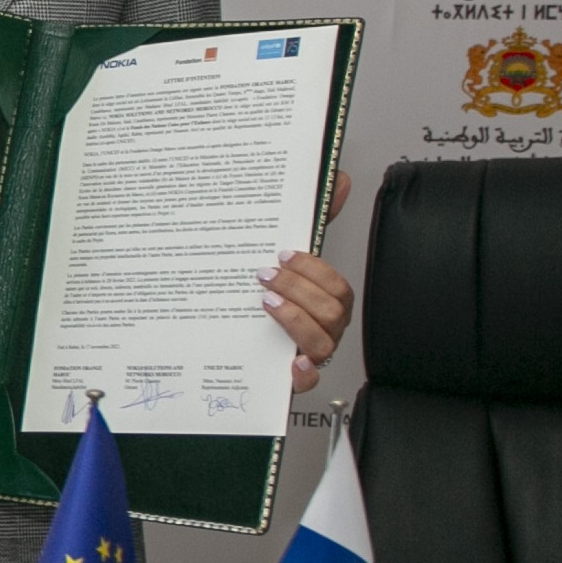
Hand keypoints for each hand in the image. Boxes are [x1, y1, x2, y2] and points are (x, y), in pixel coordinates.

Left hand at [270, 171, 356, 393]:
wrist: (224, 352)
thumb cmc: (262, 302)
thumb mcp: (282, 262)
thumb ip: (312, 222)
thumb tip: (336, 179)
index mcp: (322, 303)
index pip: (337, 287)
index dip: (313, 270)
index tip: (282, 255)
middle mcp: (321, 329)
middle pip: (334, 312)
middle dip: (300, 289)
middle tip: (264, 277)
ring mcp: (308, 355)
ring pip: (324, 343)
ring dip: (295, 320)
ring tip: (264, 303)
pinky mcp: (289, 381)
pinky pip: (308, 382)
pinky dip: (302, 373)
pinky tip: (289, 360)